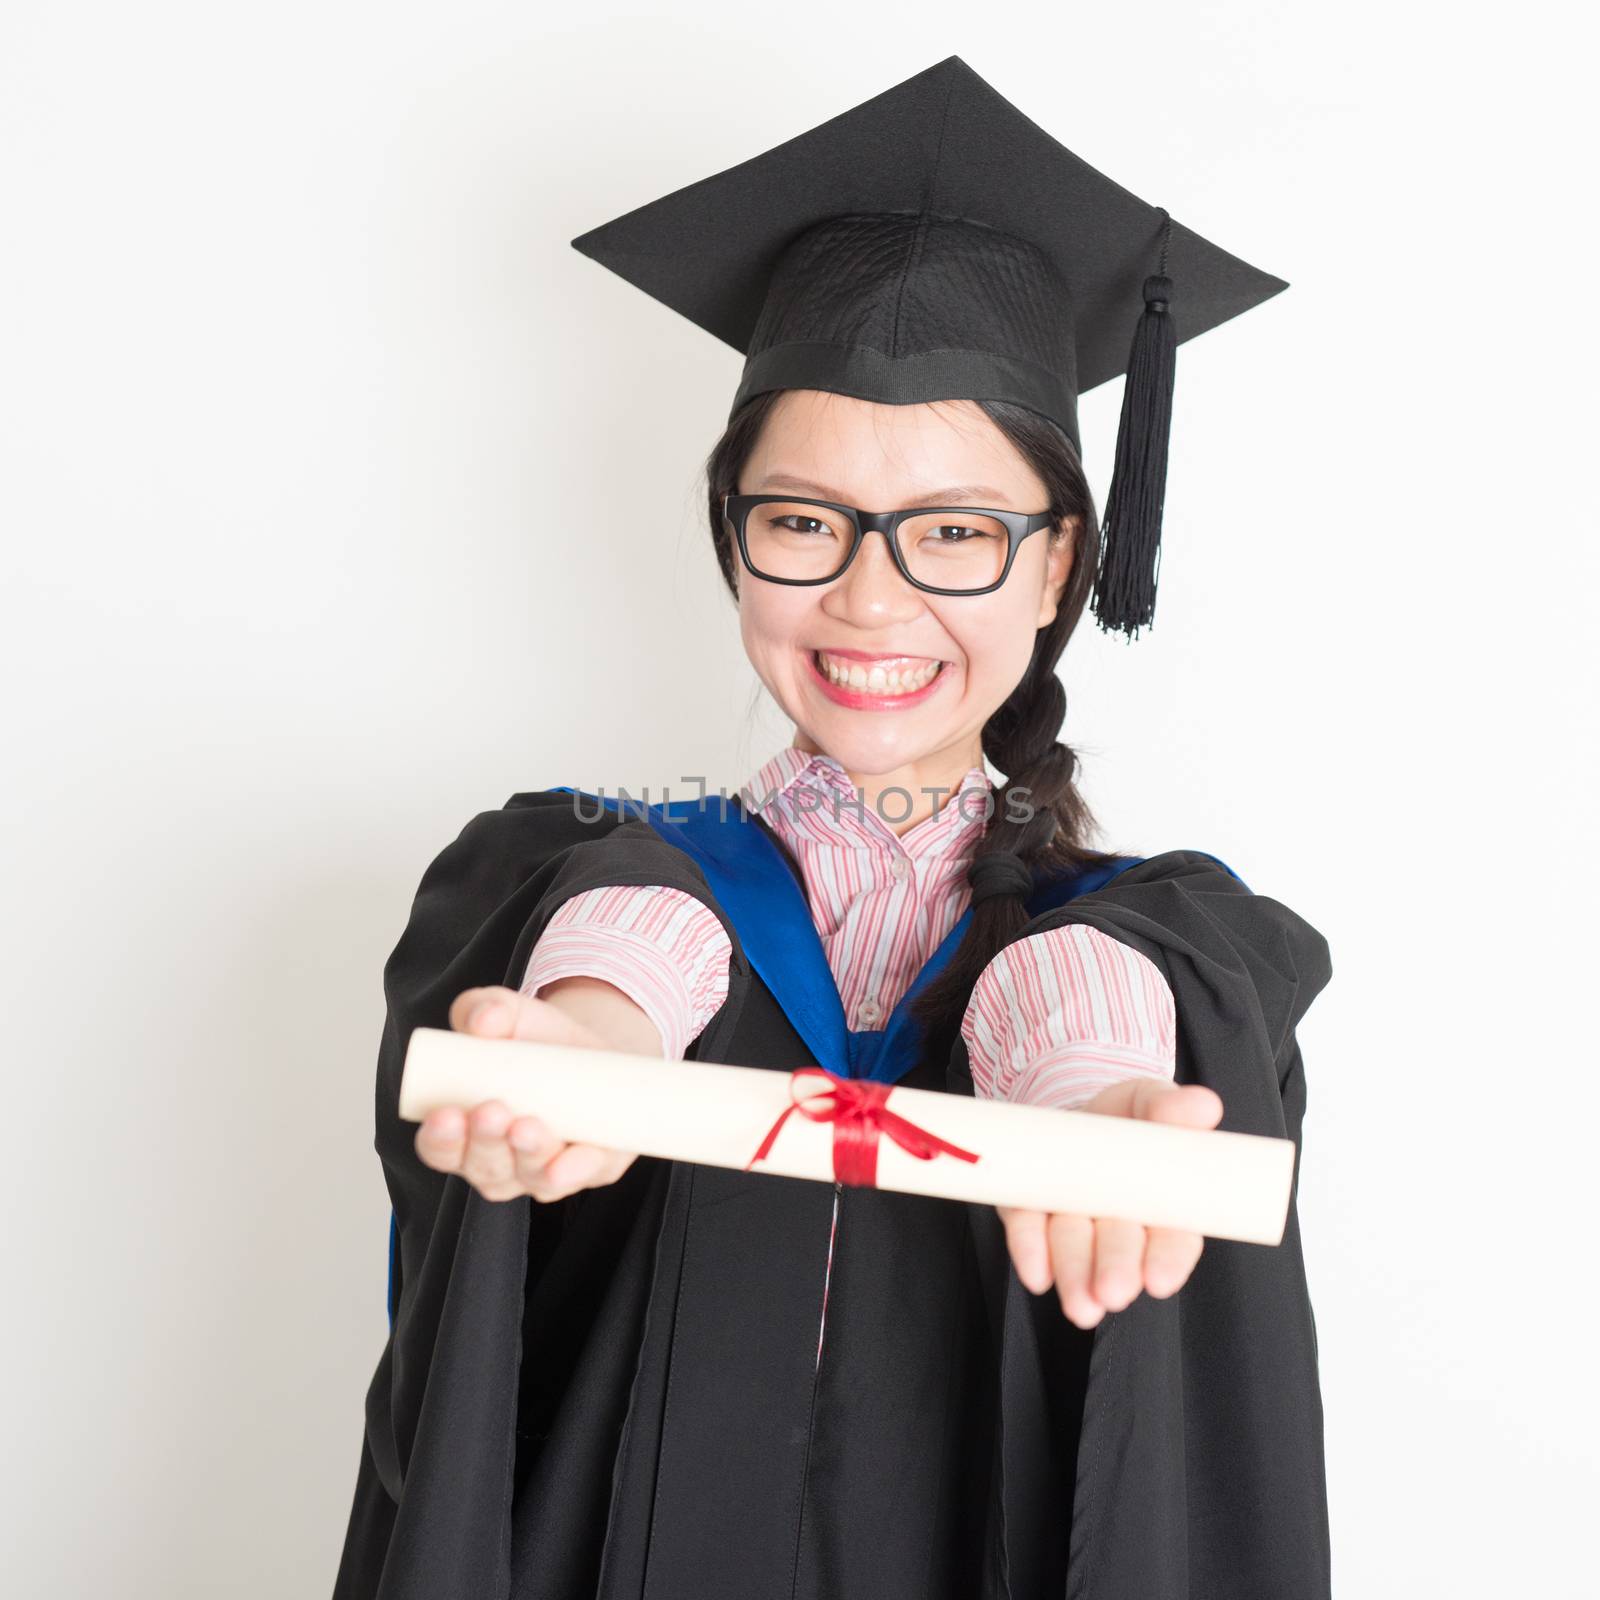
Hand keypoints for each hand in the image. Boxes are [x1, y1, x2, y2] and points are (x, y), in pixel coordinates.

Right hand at [414, 984, 639, 1202]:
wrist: (596, 1049)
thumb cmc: (538, 1041)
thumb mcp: (511, 1014)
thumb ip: (489, 1008)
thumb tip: (483, 1019)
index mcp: (467, 1130)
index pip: (441, 1148)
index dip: (439, 1139)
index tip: (445, 1114)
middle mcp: (502, 1160)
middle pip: (486, 1168)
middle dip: (486, 1143)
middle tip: (491, 1111)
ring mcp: (544, 1170)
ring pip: (531, 1177)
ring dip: (528, 1156)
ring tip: (528, 1126)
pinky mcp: (592, 1167)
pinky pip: (583, 1175)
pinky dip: (576, 1170)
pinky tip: (571, 1159)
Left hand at [995, 1078, 1223, 1328]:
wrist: (1069, 1113)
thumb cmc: (1122, 1118)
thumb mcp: (1149, 1101)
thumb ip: (1171, 1107)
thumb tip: (1203, 1106)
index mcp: (1161, 1201)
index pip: (1173, 1238)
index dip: (1168, 1260)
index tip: (1160, 1280)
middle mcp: (1114, 1219)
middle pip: (1118, 1247)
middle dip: (1116, 1269)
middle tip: (1112, 1292)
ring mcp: (1069, 1215)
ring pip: (1072, 1247)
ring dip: (1074, 1274)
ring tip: (1079, 1302)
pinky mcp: (1025, 1207)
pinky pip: (1026, 1229)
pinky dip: (1030, 1250)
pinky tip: (1036, 1273)